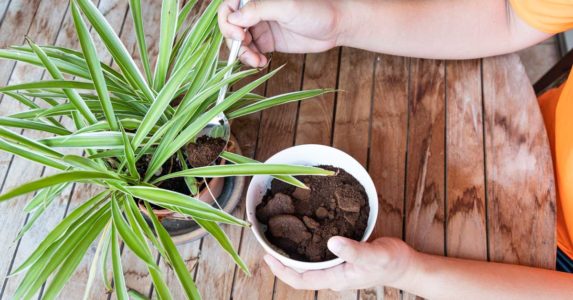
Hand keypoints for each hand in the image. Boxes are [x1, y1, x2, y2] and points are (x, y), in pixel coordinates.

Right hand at [218, 0, 342, 66]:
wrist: (336, 26)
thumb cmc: (315, 9)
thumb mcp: (286, 7)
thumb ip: (258, 9)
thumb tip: (233, 19)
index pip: (229, 5)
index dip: (227, 20)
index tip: (239, 34)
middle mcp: (256, 9)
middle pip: (231, 25)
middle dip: (234, 40)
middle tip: (247, 50)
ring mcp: (261, 26)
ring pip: (239, 41)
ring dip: (243, 53)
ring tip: (256, 61)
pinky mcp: (268, 41)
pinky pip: (251, 50)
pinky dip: (251, 58)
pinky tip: (261, 63)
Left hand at [263, 237, 416, 290]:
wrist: (405, 265)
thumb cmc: (391, 262)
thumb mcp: (374, 255)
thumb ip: (354, 250)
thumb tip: (331, 242)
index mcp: (335, 278)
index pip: (300, 280)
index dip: (282, 271)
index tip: (267, 257)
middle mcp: (332, 274)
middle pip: (299, 272)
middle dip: (282, 260)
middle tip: (268, 241)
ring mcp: (336, 267)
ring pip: (308, 263)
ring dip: (293, 252)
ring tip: (280, 235)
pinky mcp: (342, 258)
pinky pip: (318, 254)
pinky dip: (307, 245)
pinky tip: (306, 230)